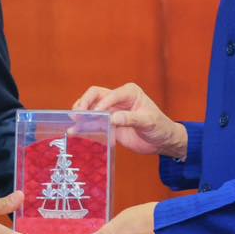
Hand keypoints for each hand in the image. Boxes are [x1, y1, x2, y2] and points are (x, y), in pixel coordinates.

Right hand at [72, 82, 186, 157]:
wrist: (162, 141)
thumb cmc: (160, 127)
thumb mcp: (148, 122)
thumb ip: (131, 119)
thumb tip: (113, 118)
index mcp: (129, 92)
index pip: (110, 94)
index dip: (101, 104)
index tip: (95, 114)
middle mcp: (118, 98)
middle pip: (95, 95)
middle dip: (84, 102)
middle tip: (77, 114)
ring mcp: (111, 110)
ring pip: (90, 107)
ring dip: (81, 113)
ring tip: (73, 122)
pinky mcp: (108, 123)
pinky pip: (93, 122)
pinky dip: (84, 126)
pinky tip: (75, 131)